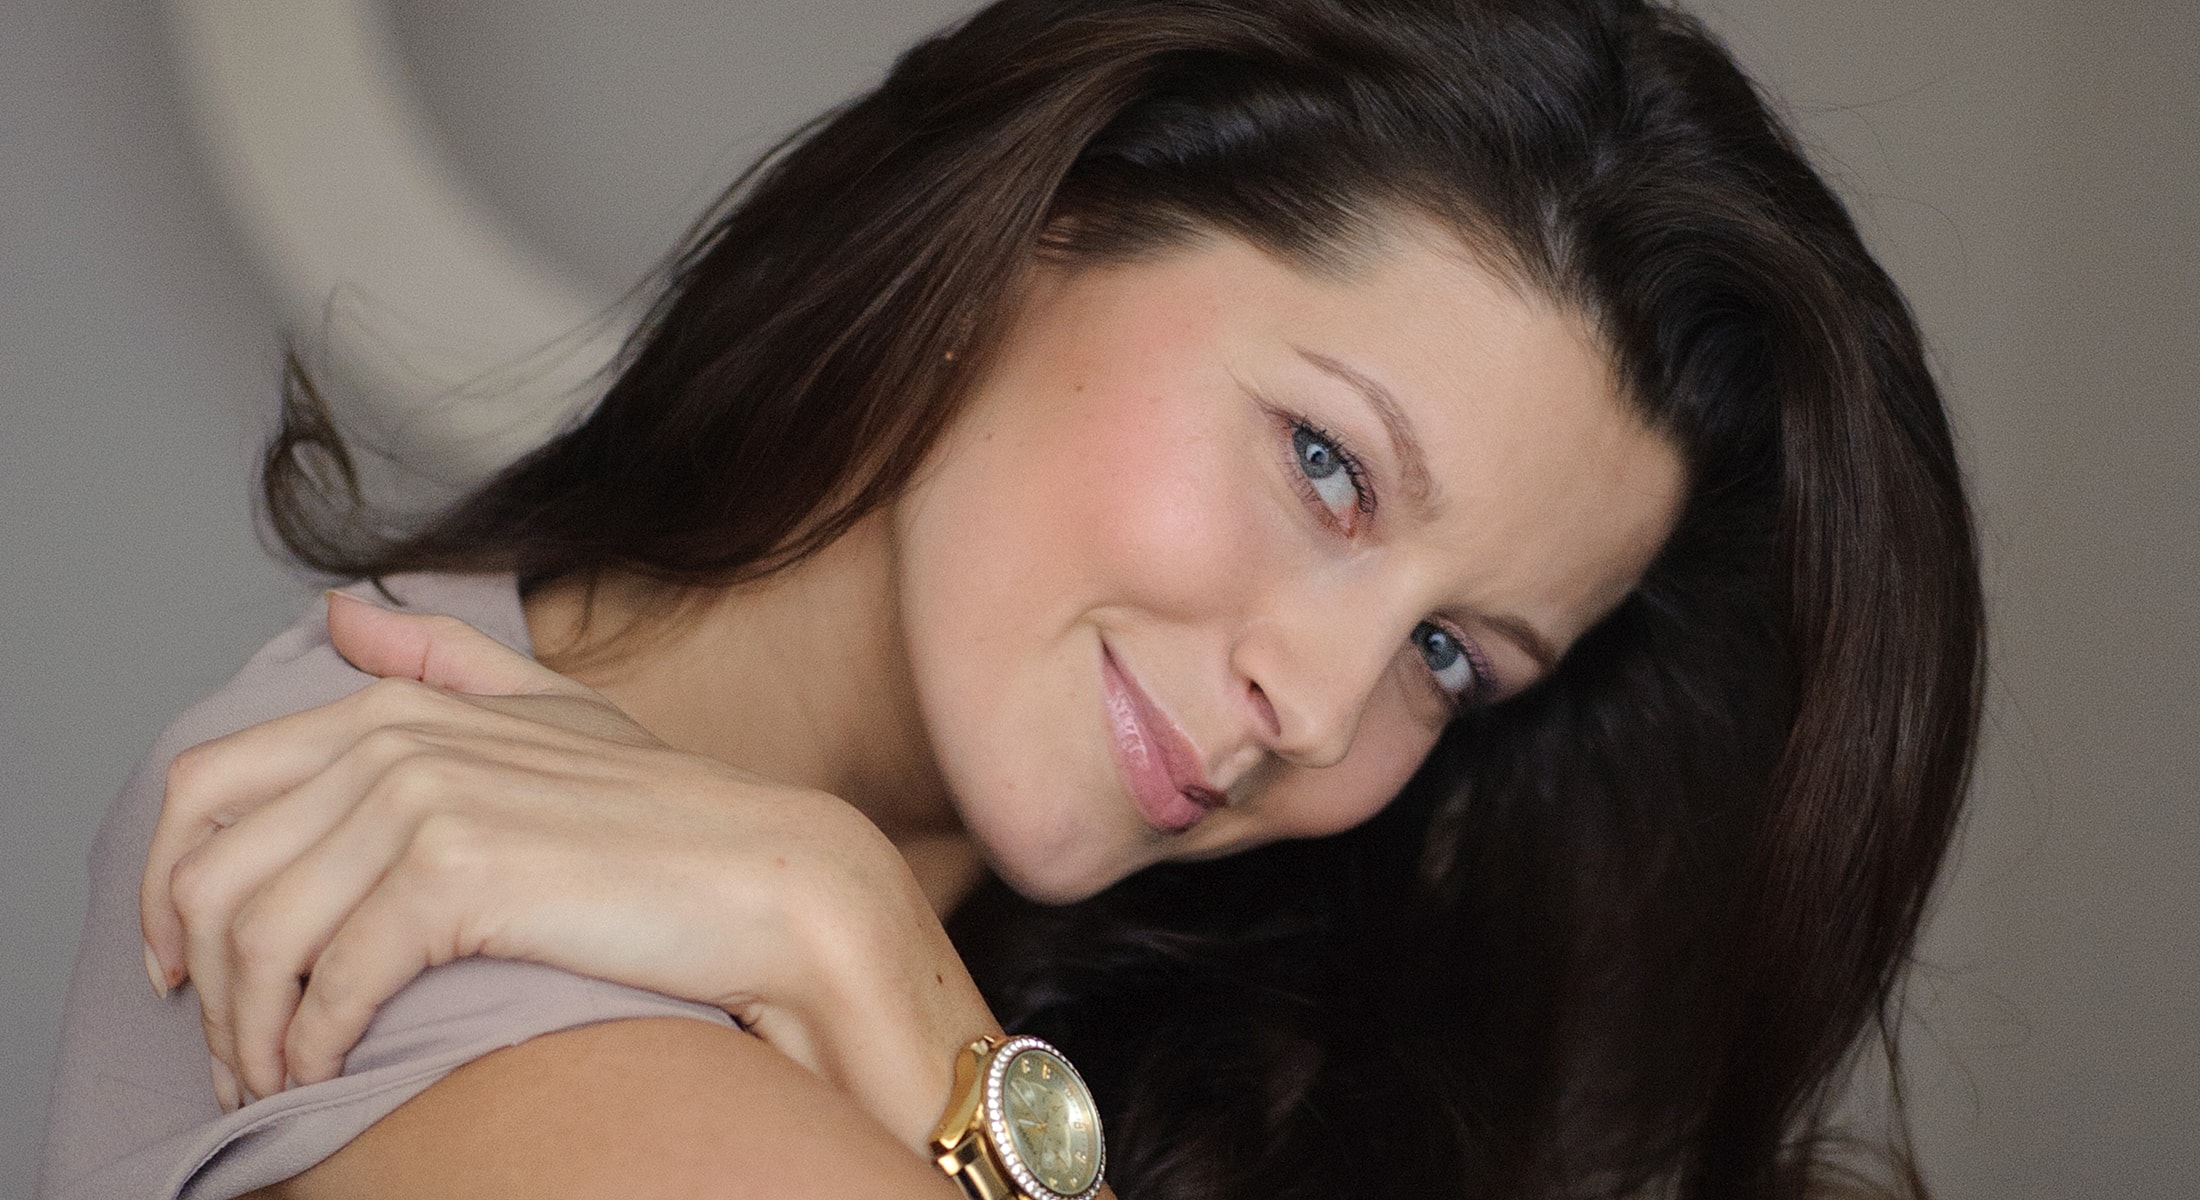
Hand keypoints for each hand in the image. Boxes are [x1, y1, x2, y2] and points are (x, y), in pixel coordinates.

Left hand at [141, 591, 996, 1148]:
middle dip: (200, 982)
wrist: (770, 882)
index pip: (205, 787)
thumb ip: (449, 661)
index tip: (184, 965)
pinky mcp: (453, 877)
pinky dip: (312, 1049)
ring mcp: (421, 802)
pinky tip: (329, 1076)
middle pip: (210, 874)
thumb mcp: (557, 714)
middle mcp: (394, 742)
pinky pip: (327, 983)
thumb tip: (345, 612)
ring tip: (274, 1082)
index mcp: (398, 708)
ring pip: (254, 937)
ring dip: (247, 1031)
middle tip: (233, 1053)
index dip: (167, 888)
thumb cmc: (672, 817)